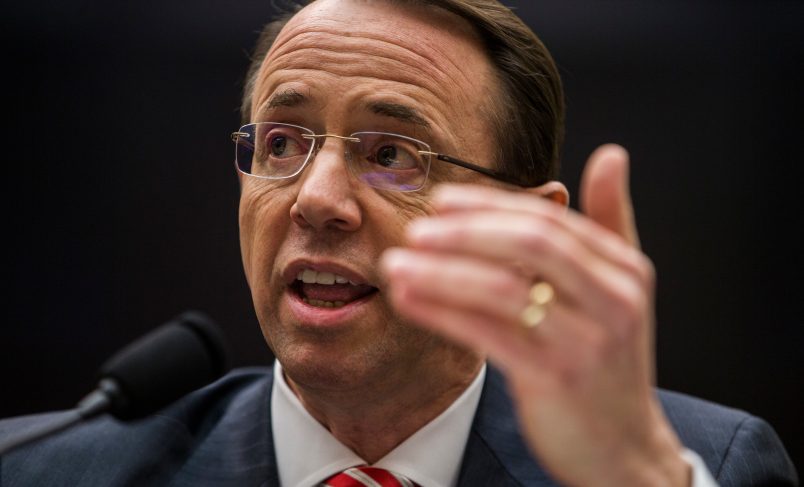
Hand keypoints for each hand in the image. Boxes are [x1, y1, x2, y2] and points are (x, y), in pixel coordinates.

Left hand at [381, 145, 689, 485]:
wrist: (624, 448)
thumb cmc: (607, 361)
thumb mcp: (619, 289)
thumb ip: (612, 222)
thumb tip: (610, 154)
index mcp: (624, 268)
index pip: (548, 220)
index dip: (489, 206)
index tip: (441, 200)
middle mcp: (613, 298)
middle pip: (530, 243)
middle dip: (465, 232)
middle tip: (416, 229)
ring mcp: (587, 339)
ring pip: (503, 288)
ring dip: (441, 272)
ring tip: (396, 265)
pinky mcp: (556, 377)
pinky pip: (488, 334)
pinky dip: (441, 312)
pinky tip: (407, 300)